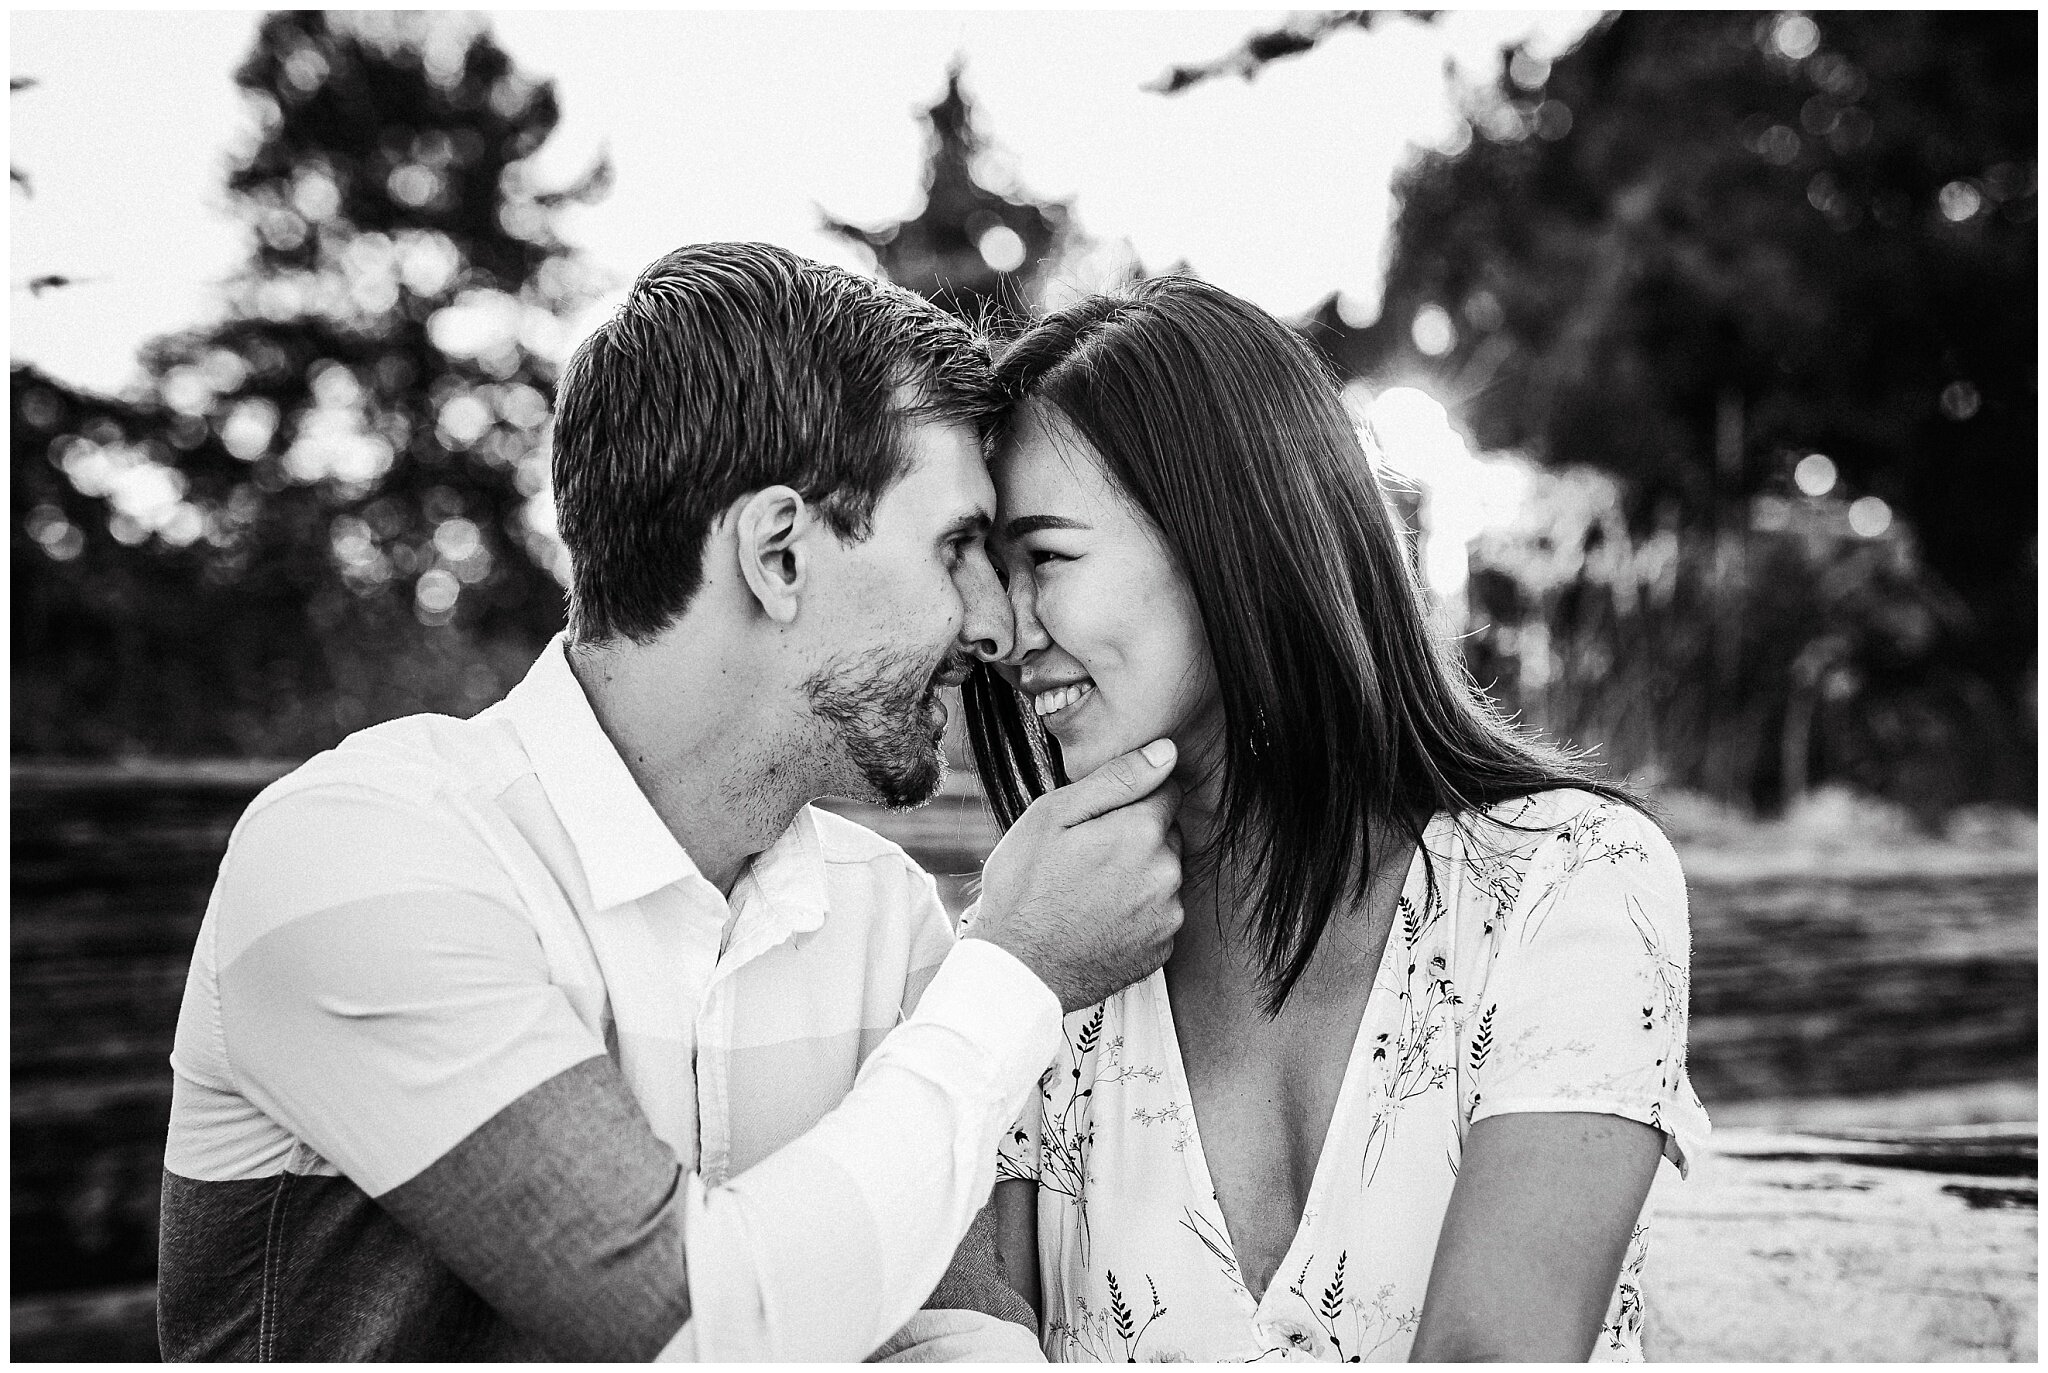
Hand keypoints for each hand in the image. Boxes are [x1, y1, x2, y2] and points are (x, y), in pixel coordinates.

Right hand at [968, 739, 1183, 1012]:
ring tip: (1089, 891)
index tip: (1100, 818)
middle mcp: (1167, 873)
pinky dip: (1138, 912)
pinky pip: (1159, 914)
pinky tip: (1099, 918)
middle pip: (1166, 834)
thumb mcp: (1053, 815)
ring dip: (1139, 874)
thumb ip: (1117, 779)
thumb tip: (1167, 751)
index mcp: (1142, 832)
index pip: (1167, 790)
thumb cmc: (1024, 887)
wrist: (1017, 970)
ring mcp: (1168, 915)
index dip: (1132, 798)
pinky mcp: (1162, 949)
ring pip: (1164, 874)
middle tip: (1086, 856)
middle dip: (1136, 836)